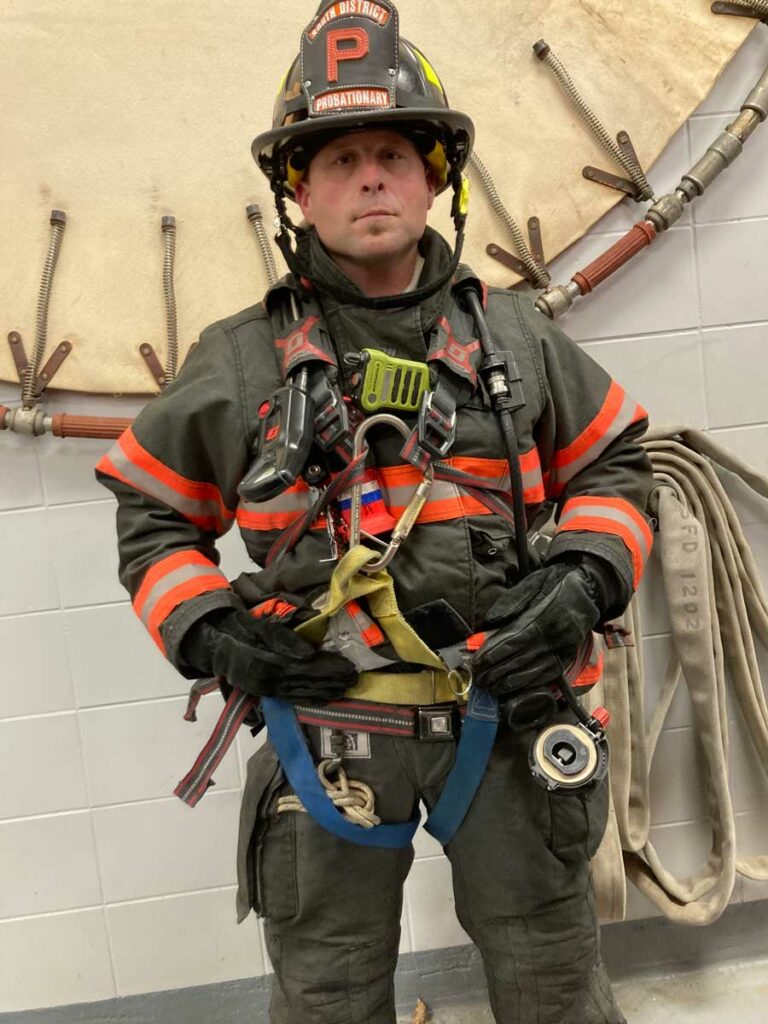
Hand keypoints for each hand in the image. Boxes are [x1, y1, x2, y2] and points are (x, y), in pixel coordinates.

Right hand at [181, 606, 356, 700]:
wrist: (212, 644)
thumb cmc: (237, 628)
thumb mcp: (257, 625)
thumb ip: (283, 638)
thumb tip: (309, 651)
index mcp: (265, 662)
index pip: (304, 667)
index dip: (328, 667)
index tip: (348, 666)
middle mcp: (267, 680)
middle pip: (306, 682)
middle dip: (332, 680)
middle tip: (355, 678)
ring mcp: (266, 690)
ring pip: (301, 693)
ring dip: (326, 691)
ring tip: (347, 688)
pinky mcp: (265, 693)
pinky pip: (291, 698)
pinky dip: (310, 698)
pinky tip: (325, 698)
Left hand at [471, 559, 613, 694]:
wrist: (591, 588)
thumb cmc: (557, 582)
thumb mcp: (534, 582)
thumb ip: (512, 601)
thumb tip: (491, 621)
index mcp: (544, 617)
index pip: (513, 641)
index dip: (493, 654)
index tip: (477, 663)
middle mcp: (555, 636)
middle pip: (520, 659)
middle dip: (496, 672)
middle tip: (478, 679)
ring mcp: (564, 648)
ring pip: (533, 671)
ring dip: (510, 682)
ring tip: (492, 687)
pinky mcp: (570, 656)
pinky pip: (549, 674)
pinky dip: (530, 682)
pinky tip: (516, 687)